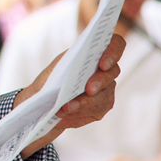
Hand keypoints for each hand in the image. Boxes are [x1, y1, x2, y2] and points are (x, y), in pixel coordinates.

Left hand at [18, 33, 124, 156]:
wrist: (44, 101)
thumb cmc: (50, 79)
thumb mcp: (55, 68)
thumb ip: (67, 63)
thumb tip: (74, 66)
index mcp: (94, 52)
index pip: (116, 44)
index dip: (113, 52)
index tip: (102, 64)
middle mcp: (105, 69)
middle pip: (112, 73)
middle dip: (99, 81)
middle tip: (88, 89)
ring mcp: (106, 89)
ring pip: (104, 96)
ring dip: (84, 103)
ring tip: (65, 108)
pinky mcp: (102, 107)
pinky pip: (96, 111)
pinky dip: (79, 114)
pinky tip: (64, 116)